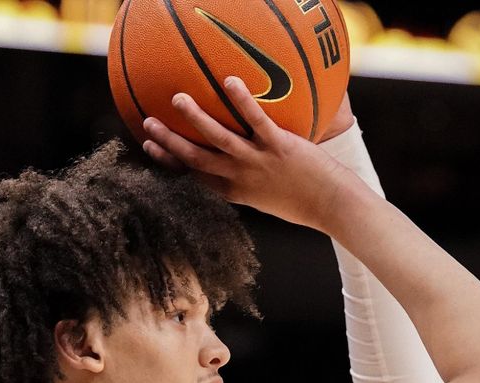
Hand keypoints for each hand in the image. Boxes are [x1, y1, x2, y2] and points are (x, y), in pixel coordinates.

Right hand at [141, 76, 349, 231]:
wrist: (332, 205)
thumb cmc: (305, 203)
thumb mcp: (269, 199)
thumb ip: (252, 182)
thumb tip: (245, 166)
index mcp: (235, 192)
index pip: (194, 176)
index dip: (169, 161)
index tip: (150, 147)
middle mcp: (240, 177)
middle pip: (196, 158)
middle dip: (169, 141)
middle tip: (147, 123)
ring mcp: (258, 161)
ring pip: (218, 139)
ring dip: (196, 119)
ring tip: (178, 99)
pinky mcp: (279, 147)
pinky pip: (256, 120)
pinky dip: (242, 101)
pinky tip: (230, 81)